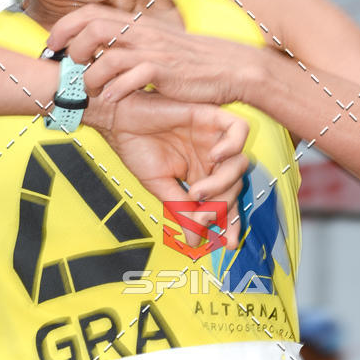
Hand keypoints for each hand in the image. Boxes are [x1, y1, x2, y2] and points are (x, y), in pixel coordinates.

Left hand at [47, 4, 262, 105]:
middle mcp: (142, 32)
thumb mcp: (158, 47)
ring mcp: (154, 50)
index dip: (64, 27)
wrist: (231, 67)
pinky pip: (134, 76)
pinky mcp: (167, 71)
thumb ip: (131, 47)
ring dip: (91, 75)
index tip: (53, 46)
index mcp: (137, 24)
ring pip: (108, 54)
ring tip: (87, 90)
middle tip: (68, 69)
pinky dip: (117, 89)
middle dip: (72, 49)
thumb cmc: (194, 63)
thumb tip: (102, 55)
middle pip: (92, 28)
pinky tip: (112, 100)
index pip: (90, 13)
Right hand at [83, 88, 248, 249]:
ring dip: (222, 183)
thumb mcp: (161, 187)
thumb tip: (194, 240)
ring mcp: (213, 138)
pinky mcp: (210, 116)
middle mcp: (212, 158)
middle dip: (221, 207)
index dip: (231, 222)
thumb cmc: (137, 148)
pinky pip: (239, 130)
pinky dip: (232, 147)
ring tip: (197, 191)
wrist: (119, 120)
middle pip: (236, 185)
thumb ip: (181, 210)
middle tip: (199, 216)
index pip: (226, 200)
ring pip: (240, 163)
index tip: (226, 243)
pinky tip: (213, 157)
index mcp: (202, 174)